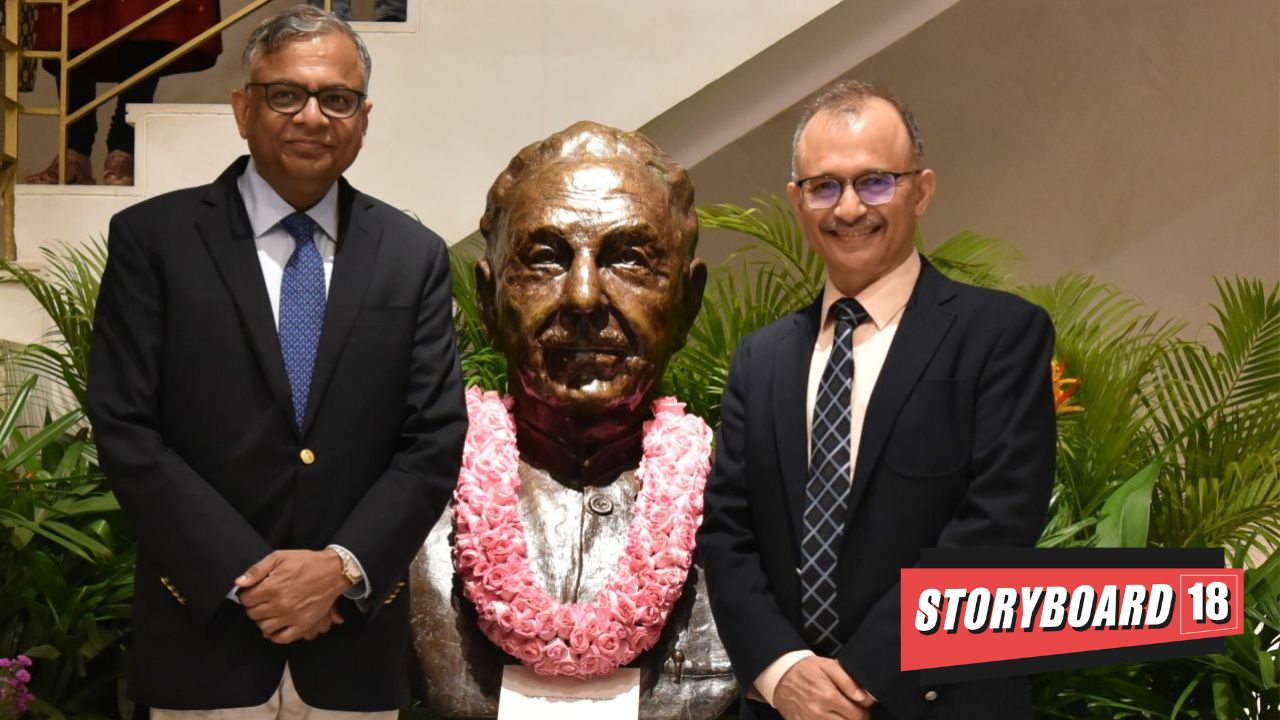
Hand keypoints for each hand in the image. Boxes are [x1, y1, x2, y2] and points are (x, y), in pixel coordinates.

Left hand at [236, 549, 351, 643]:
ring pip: (264, 627)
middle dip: (254, 606)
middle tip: (261, 600)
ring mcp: (291, 616)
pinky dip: (275, 636)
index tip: (252, 591)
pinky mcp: (303, 624)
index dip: (247, 594)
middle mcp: (280, 604)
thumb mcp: (280, 557)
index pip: (246, 599)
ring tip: (268, 612)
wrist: (333, 571)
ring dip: (263, 620)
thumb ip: (257, 570)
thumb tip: (239, 583)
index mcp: (272, 587)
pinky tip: (275, 628)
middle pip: (253, 614)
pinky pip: (283, 638)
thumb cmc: (306, 562)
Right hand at [774, 656, 872, 719]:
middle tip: (850, 711)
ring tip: (840, 714)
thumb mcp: (828, 666)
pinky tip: (828, 717)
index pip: (857, 716)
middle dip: (854, 719)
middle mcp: (819, 713)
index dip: (863, 712)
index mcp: (828, 696)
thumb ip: (849, 681)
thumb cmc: (805, 670)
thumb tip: (865, 698)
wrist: (780, 676)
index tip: (860, 707)